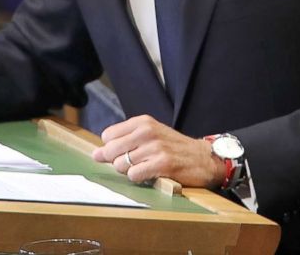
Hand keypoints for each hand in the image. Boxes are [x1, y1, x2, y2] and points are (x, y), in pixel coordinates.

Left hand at [91, 115, 224, 188]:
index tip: (122, 153)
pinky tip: (149, 175)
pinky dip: (138, 178)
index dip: (111, 148)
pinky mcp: (162, 164)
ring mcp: (155, 147)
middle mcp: (147, 131)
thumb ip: (123, 142)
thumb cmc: (173, 147)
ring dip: (129, 171)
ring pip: (121, 165)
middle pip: (111, 150)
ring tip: (144, 167)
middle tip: (131, 164)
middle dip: (115, 161)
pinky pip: (134, 175)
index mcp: (142, 122)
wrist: (203, 157)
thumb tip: (95, 154)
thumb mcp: (150, 135)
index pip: (108, 135)